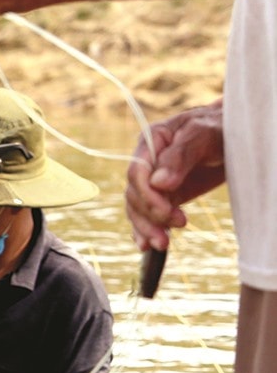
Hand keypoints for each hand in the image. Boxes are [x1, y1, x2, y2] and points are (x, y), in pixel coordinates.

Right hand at [124, 100, 225, 250]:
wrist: (237, 133)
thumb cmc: (220, 126)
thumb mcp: (203, 135)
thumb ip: (180, 156)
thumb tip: (157, 183)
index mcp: (151, 142)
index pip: (138, 173)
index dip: (148, 195)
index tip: (167, 211)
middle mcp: (148, 163)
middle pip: (135, 194)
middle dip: (151, 215)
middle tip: (179, 225)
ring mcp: (156, 180)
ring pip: (138, 208)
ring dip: (148, 227)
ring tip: (163, 244)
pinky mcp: (167, 195)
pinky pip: (148, 213)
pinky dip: (145, 229)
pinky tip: (147, 245)